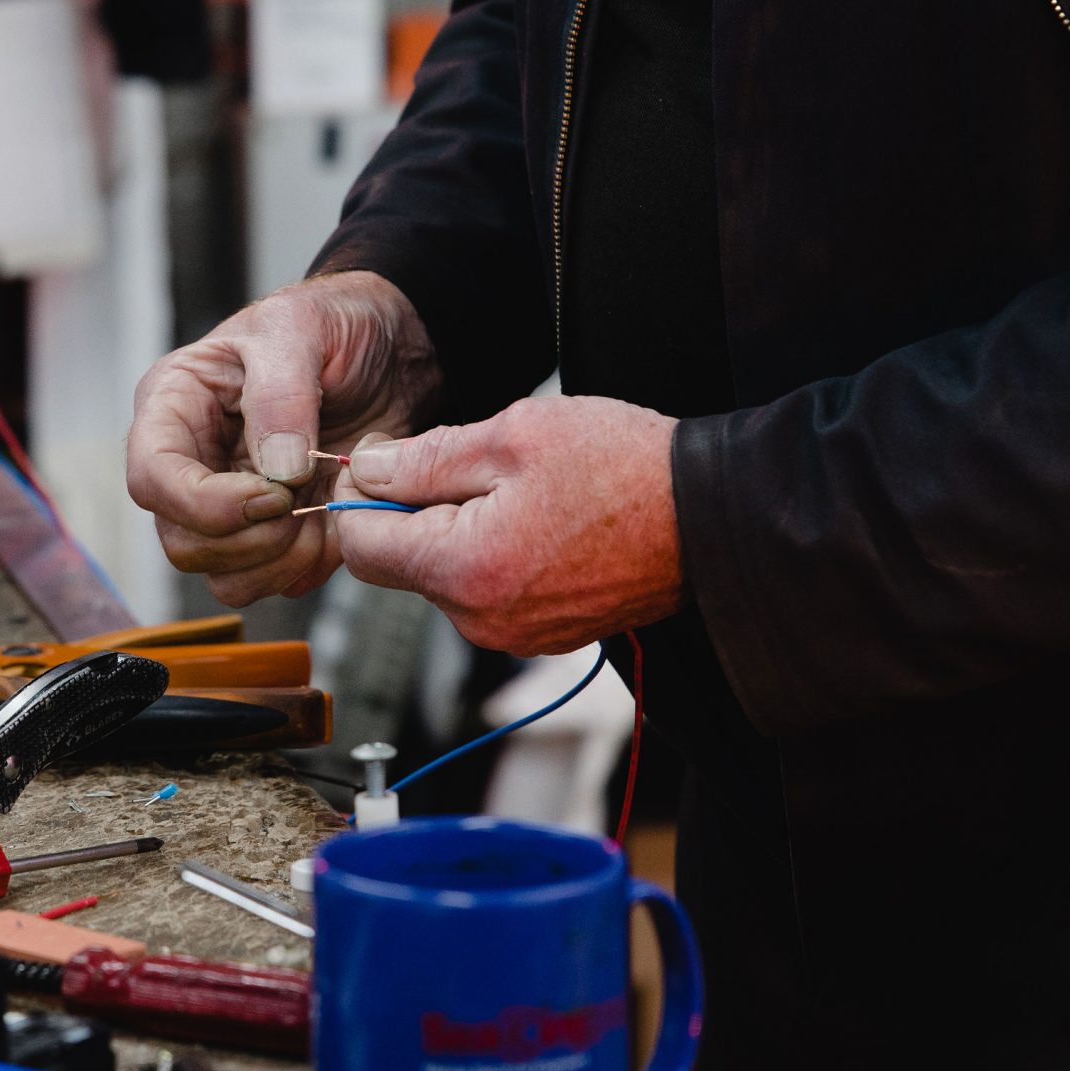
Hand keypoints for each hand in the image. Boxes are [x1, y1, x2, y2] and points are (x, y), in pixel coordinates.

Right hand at [126, 271, 441, 605]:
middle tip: (305, 504)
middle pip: (182, 542)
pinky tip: (336, 520)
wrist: (390, 351)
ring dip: (280, 561)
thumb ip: (282, 395)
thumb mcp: (302, 329)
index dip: (204, 503)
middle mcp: (191, 464)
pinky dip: (308, 566)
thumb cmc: (331, 325)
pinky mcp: (272, 535)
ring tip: (324, 510)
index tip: (272, 495)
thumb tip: (276, 471)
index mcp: (175, 406)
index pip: (152, 478)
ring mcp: (229, 506)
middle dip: (250, 539)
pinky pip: (273, 582)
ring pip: (223, 575)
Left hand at [331, 395, 683, 654]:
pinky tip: (533, 518)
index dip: (358, 499)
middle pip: (399, 567)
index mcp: (466, 569)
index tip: (380, 461)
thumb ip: (426, 459)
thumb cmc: (624, 469)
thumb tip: (367, 472)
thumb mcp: (513, 436)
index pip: (361, 548)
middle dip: (409, 514)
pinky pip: (484, 594)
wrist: (710, 517)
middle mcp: (482, 619)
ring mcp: (513, 634)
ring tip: (512, 488)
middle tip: (458, 462)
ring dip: (453, 532)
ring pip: (442, 579)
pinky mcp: (540, 634)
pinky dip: (489, 555)